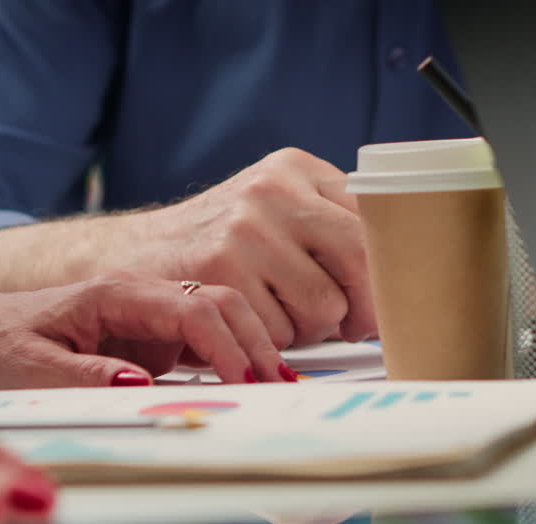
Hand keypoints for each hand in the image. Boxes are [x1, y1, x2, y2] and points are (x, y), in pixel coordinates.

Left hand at [0, 272, 292, 388]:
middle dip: (255, 342)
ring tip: (277, 386)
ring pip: (221, 317)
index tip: (243, 383)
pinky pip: (204, 340)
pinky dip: (232, 359)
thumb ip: (82, 376)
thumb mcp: (30, 369)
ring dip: (251, 348)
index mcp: (114, 293)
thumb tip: (142, 384)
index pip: (189, 309)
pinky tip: (252, 383)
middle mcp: (141, 296)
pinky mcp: (153, 336)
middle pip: (219, 303)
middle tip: (278, 387)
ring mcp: (150, 314)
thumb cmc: (2, 343)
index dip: (225, 345)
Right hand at [117, 148, 375, 346]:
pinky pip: (282, 330)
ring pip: (325, 306)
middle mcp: (272, 192)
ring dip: (311, 329)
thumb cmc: (217, 244)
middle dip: (364, 308)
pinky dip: (273, 342)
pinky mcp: (221, 273)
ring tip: (284, 318)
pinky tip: (252, 324)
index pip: (373, 222)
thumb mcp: (273, 210)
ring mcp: (245, 231)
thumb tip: (398, 275)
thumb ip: (327, 224)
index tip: (387, 298)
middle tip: (353, 327)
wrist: (137, 256)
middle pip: (361, 263)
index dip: (387, 272)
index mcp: (294, 169)